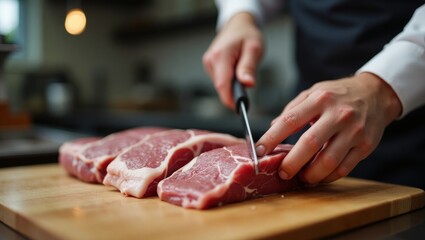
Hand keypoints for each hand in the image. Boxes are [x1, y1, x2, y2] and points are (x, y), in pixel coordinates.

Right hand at [203, 13, 263, 108]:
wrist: (238, 25)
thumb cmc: (247, 35)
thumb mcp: (254, 49)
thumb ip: (249, 67)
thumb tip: (248, 84)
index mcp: (221, 55)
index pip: (222, 85)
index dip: (230, 99)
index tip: (240, 108)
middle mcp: (211, 60)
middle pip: (221, 86)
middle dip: (234, 91)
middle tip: (248, 82)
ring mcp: (208, 63)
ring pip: (220, 84)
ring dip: (232, 84)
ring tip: (242, 70)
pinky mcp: (209, 65)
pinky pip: (220, 79)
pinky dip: (229, 80)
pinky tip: (235, 69)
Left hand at [255, 73, 401, 183]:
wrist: (376, 94)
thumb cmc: (338, 94)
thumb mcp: (313, 92)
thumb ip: (292, 109)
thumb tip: (272, 127)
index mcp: (320, 99)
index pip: (290, 121)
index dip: (271, 138)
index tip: (258, 151)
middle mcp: (338, 114)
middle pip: (309, 144)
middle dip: (291, 163)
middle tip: (281, 173)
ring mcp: (354, 131)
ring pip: (329, 160)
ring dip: (311, 174)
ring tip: (301, 177)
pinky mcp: (365, 145)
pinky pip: (344, 168)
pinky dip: (328, 177)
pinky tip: (318, 176)